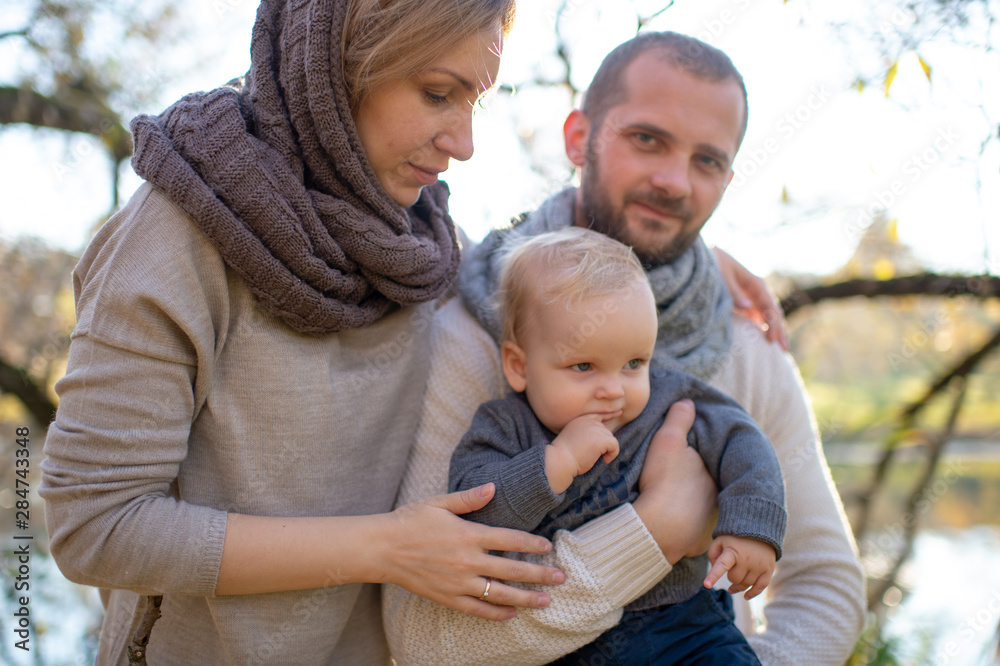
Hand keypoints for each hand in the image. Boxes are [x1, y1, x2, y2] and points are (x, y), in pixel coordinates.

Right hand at [380, 484, 564, 620]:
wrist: (382, 548)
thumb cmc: (410, 520)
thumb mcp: (439, 502)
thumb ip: (469, 498)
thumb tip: (493, 488)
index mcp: (468, 535)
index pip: (510, 540)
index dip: (532, 544)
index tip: (548, 547)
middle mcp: (467, 561)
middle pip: (512, 570)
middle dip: (540, 575)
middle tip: (561, 577)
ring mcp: (458, 582)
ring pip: (499, 594)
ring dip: (526, 599)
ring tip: (546, 601)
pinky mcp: (447, 597)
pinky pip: (477, 610)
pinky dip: (496, 614)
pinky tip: (512, 614)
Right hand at [546, 415, 619, 492]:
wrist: (559, 461)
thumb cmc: (564, 455)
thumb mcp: (574, 438)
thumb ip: (585, 433)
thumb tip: (603, 435)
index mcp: (580, 419)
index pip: (599, 415)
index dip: (609, 415)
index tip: (618, 413)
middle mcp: (588, 421)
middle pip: (605, 430)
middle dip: (604, 443)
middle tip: (594, 454)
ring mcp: (594, 429)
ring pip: (611, 438)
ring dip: (607, 450)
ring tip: (597, 458)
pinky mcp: (600, 439)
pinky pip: (615, 445)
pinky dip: (613, 454)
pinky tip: (604, 460)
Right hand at [634, 400, 718, 563]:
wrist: (658, 527)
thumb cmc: (664, 481)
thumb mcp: (668, 440)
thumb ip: (679, 418)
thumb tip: (689, 402)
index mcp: (717, 474)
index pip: (711, 464)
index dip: (698, 461)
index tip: (684, 461)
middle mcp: (721, 499)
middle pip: (709, 487)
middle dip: (698, 485)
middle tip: (677, 482)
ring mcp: (712, 523)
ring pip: (703, 510)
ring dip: (692, 507)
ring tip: (673, 503)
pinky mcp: (700, 542)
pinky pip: (693, 531)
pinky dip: (685, 527)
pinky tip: (672, 523)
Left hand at [704, 535, 775, 599]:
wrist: (759, 528)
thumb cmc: (735, 537)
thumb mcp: (720, 540)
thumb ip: (712, 554)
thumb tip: (715, 572)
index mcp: (732, 551)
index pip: (721, 565)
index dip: (713, 576)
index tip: (706, 585)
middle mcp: (746, 559)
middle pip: (734, 579)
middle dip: (730, 577)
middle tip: (731, 570)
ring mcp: (759, 565)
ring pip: (746, 584)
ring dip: (738, 585)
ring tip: (733, 584)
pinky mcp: (768, 569)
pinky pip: (760, 587)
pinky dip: (752, 593)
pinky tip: (745, 596)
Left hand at [712, 246, 787, 350]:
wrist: (709, 260)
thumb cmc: (714, 266)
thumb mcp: (722, 276)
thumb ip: (733, 292)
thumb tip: (748, 307)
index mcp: (756, 284)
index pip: (769, 306)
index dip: (772, 323)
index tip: (772, 339)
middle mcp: (759, 291)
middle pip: (774, 312)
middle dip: (780, 330)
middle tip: (784, 349)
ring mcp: (754, 298)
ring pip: (769, 317)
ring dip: (775, 331)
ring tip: (780, 349)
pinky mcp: (747, 304)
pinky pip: (760, 318)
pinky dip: (764, 329)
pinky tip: (767, 341)